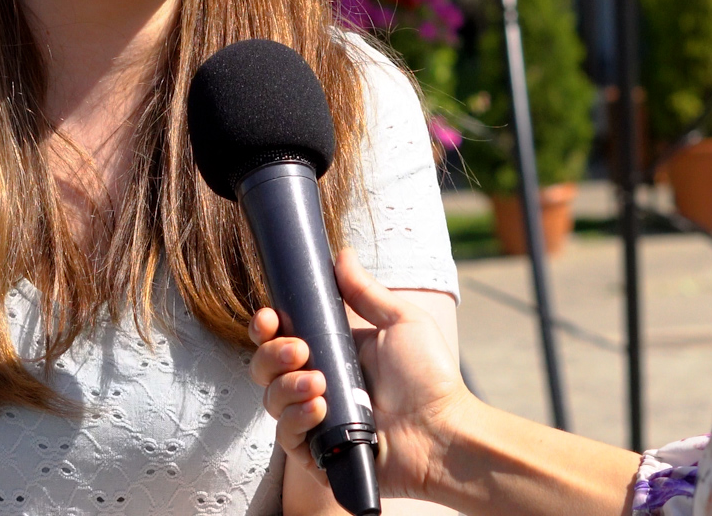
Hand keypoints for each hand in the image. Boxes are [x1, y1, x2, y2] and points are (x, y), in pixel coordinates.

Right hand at [249, 250, 477, 501]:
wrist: (444, 431)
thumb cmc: (430, 377)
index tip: (270, 318)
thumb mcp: (400, 323)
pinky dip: (296, 419)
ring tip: (319, 383)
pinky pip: (286, 437)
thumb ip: (366, 292)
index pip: (281, 337)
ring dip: (287, 386)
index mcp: (332, 352)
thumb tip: (343, 255)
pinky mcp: (316, 455)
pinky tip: (319, 408)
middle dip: (273, 354)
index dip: (267, 327)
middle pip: (266, 367)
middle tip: (301, 350)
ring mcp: (315, 421)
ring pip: (272, 400)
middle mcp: (318, 385)